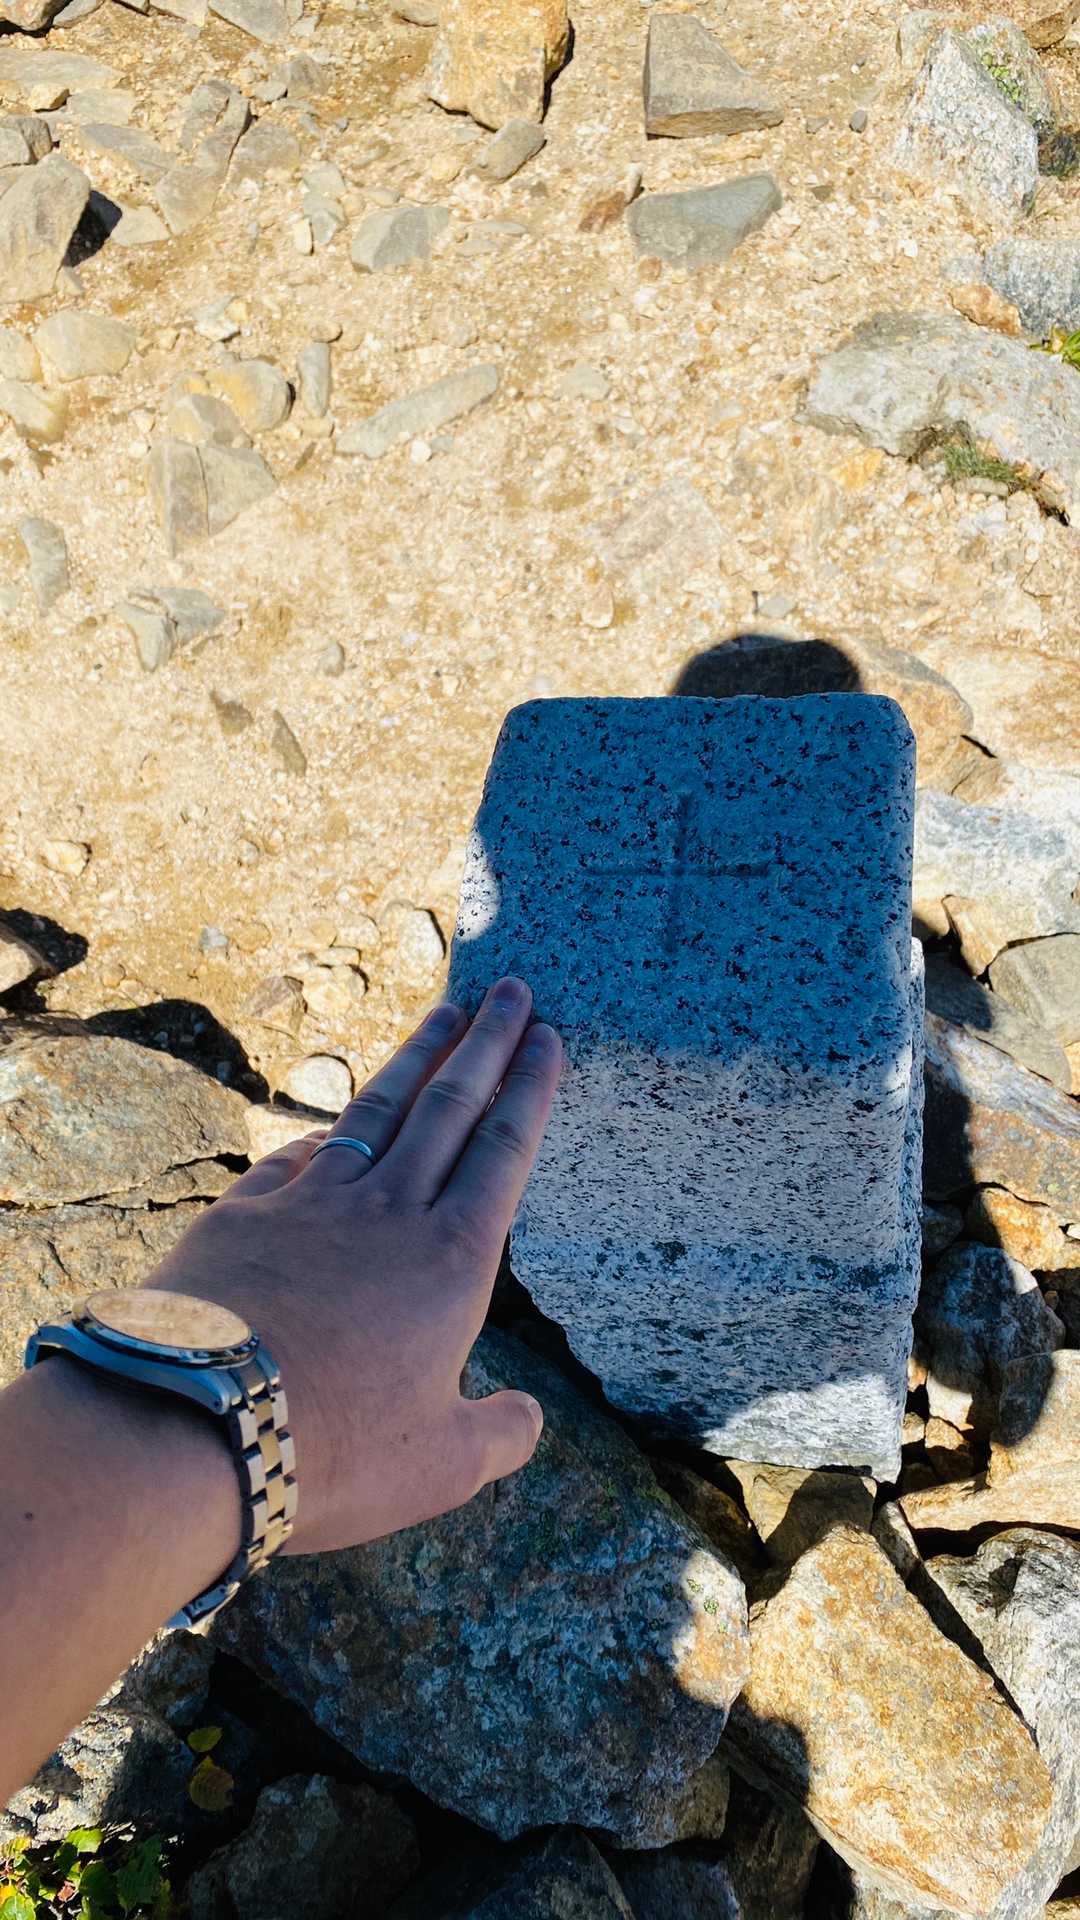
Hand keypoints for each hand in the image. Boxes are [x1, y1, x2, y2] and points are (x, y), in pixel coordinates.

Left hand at [145, 977, 561, 1552]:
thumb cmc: (334, 1452)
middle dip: (487, 1044)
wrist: (194, 1424)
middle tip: (513, 991)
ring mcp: (312, 1204)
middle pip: (449, 1108)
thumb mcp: (441, 1466)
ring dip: (417, 1056)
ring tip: (446, 1011)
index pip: (503, 1152)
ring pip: (378, 1110)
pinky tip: (332, 1124)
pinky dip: (326, 1132)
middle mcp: (389, 1212)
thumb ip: (497, 1436)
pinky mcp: (244, 1212)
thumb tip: (527, 1420)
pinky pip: (296, 1156)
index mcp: (452, 1261)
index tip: (548, 1037)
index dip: (530, 1091)